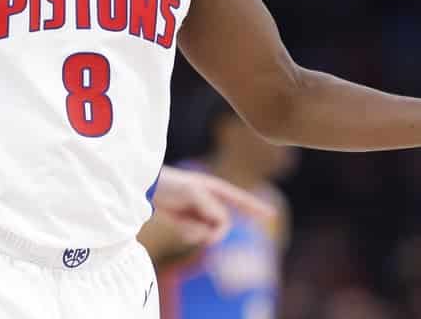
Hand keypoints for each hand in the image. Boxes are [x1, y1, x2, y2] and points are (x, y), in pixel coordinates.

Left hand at [152, 165, 276, 246]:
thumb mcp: (194, 192)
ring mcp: (200, 214)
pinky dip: (188, 233)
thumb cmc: (172, 184)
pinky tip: (177, 222)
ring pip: (209, 233)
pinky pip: (195, 236)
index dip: (256, 208)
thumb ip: (212, 208)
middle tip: (200, 227)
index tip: (272, 216)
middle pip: (224, 225)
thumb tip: (222, 224)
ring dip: (197, 231)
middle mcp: (211, 203)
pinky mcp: (188, 223)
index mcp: (216, 190)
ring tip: (183, 218)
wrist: (149, 189)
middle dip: (213, 230)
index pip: (241, 200)